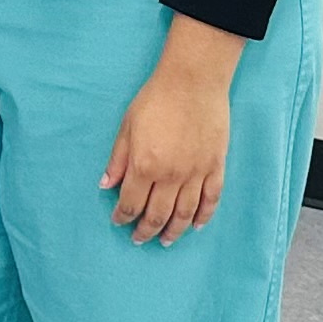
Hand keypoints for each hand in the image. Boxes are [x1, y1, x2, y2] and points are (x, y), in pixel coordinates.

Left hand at [102, 14, 244, 244]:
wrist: (193, 81)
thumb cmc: (156, 99)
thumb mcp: (127, 126)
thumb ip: (118, 159)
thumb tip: (106, 185)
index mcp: (145, 165)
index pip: (131, 203)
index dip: (123, 216)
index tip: (118, 221)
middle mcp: (171, 175)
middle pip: (157, 214)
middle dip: (145, 230)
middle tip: (139, 238)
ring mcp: (196, 173)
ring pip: (185, 214)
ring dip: (173, 231)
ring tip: (164, 240)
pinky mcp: (216, 166)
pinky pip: (211, 199)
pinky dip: (204, 216)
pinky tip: (196, 226)